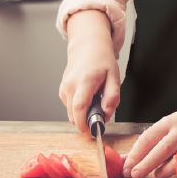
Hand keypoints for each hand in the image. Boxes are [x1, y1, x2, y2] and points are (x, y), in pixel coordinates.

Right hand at [58, 15, 120, 134]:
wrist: (87, 47)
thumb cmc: (101, 60)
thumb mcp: (114, 76)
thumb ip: (112, 96)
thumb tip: (106, 114)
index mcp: (85, 80)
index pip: (79, 107)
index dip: (84, 123)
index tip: (92, 131)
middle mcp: (71, 85)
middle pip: (73, 115)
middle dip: (86, 121)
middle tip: (100, 113)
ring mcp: (64, 88)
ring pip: (71, 113)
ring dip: (83, 114)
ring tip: (95, 101)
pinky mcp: (62, 91)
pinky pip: (70, 107)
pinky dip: (79, 108)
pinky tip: (87, 97)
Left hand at [120, 103, 176, 177]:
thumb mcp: (165, 129)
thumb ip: (147, 145)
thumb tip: (122, 161)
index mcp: (167, 123)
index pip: (147, 138)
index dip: (135, 154)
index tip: (125, 168)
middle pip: (161, 148)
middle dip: (146, 164)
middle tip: (134, 175)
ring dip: (165, 169)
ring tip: (157, 175)